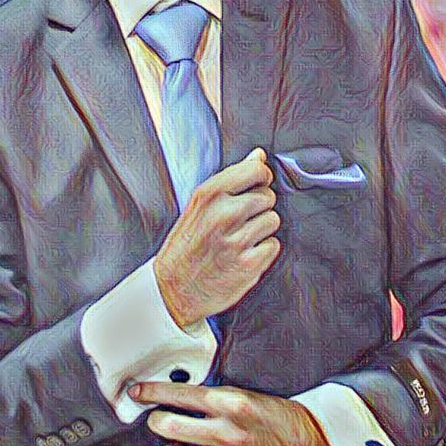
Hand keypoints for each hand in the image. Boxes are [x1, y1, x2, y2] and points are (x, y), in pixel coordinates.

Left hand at [130, 382, 340, 445]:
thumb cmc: (276, 417)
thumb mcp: (246, 395)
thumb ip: (214, 395)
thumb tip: (181, 392)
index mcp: (230, 402)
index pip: (179, 393)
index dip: (152, 391)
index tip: (138, 390)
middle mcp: (224, 431)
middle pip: (167, 424)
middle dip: (156, 418)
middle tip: (157, 415)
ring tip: (172, 442)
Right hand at [154, 148, 280, 326]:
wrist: (172, 289)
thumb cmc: (186, 245)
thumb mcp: (200, 205)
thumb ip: (231, 180)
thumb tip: (258, 156)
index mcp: (209, 194)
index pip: (256, 170)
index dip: (261, 177)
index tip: (256, 184)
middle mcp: (223, 214)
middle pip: (267, 196)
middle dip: (259, 206)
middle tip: (240, 220)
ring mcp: (237, 240)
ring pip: (273, 220)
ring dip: (262, 229)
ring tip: (240, 238)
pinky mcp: (248, 264)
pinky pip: (273, 245)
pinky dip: (263, 250)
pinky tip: (244, 254)